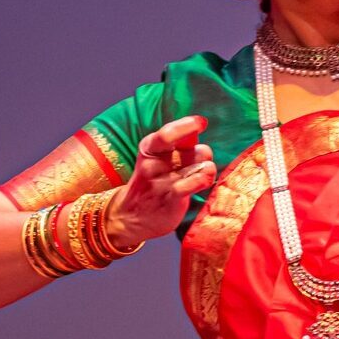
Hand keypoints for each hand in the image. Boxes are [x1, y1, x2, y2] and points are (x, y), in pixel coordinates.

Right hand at [107, 115, 215, 244]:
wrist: (130, 217)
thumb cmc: (153, 182)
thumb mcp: (159, 158)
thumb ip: (180, 143)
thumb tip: (200, 124)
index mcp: (149, 147)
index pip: (169, 132)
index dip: (189, 125)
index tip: (201, 122)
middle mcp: (153, 163)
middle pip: (189, 148)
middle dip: (204, 152)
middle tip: (203, 162)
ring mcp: (160, 181)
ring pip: (197, 166)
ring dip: (208, 169)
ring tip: (205, 174)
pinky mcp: (170, 199)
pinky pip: (191, 184)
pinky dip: (203, 179)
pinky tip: (206, 180)